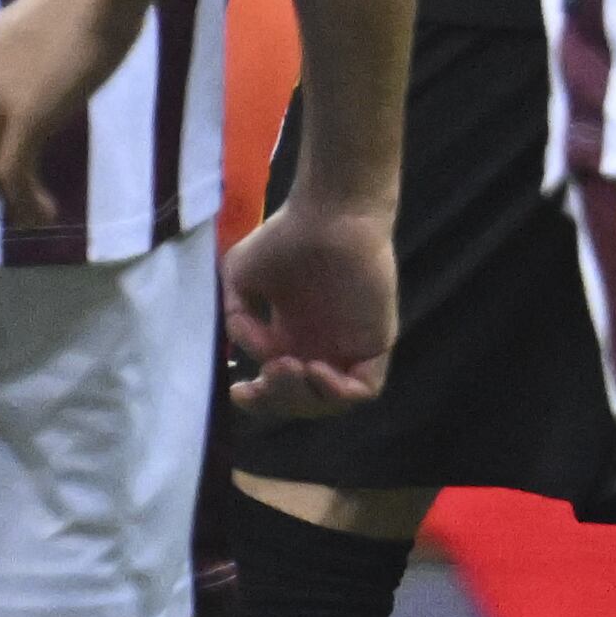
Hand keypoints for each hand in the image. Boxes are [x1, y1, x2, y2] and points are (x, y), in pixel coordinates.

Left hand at [0, 0, 138, 226]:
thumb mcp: (54, 17)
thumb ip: (43, 44)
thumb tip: (58, 62)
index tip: (9, 159)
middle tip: (20, 194)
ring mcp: (2, 97)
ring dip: (9, 195)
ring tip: (34, 215)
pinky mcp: (29, 117)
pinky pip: (15, 169)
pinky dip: (24, 197)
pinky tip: (44, 211)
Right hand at [222, 187, 397, 417]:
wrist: (329, 214)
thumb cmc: (286, 237)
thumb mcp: (241, 278)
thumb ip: (238, 318)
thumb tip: (254, 353)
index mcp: (291, 336)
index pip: (278, 386)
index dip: (259, 399)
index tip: (238, 390)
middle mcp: (321, 345)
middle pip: (300, 401)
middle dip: (276, 400)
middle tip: (266, 374)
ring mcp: (349, 346)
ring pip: (329, 402)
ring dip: (302, 397)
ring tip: (288, 366)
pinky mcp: (377, 341)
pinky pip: (365, 389)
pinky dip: (338, 393)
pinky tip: (315, 368)